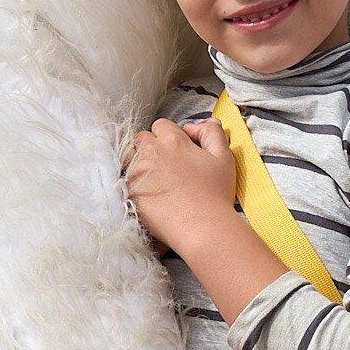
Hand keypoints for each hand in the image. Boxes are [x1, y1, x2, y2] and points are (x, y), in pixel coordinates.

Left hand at [124, 114, 239, 254]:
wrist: (201, 227)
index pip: (161, 125)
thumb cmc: (215, 195)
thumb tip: (204, 122)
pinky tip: (150, 194)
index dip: (169, 137)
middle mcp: (151, 152)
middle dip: (151, 147)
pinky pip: (125, 180)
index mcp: (173, 140)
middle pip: (142, 139)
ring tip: (155, 180)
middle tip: (165, 166)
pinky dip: (134, 183)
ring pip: (129, 157)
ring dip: (139, 163)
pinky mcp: (129, 192)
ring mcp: (137, 172)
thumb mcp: (224, 158)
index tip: (177, 151)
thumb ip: (212, 134)